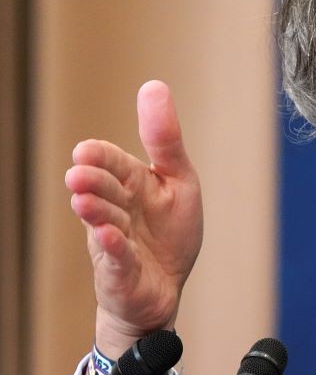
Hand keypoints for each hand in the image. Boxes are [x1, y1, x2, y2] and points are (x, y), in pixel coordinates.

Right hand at [65, 80, 202, 358]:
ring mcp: (115, 243)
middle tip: (78, 173)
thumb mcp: (178, 180)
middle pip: (104, 192)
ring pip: (105, 224)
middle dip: (93, 182)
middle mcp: (117, 210)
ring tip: (83, 200)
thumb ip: (166, 141)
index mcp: (132, 185)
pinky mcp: (121, 274)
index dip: (100, 158)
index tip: (85, 151)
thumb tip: (153, 85)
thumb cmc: (167, 232)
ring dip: (97, 212)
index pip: (112, 164)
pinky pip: (117, 260)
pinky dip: (114, 249)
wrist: (162, 289)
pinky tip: (108, 236)